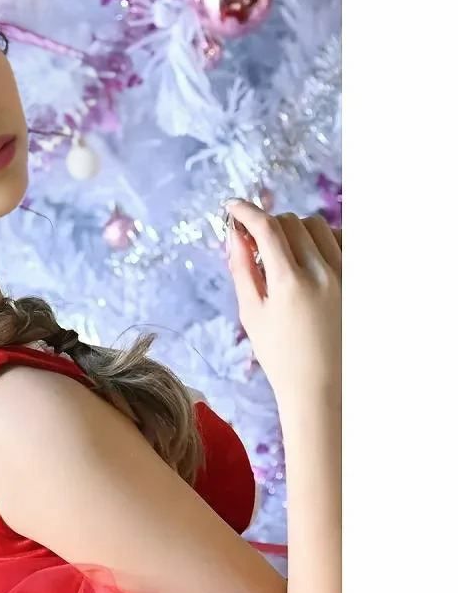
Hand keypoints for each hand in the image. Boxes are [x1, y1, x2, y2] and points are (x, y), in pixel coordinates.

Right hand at [223, 200, 340, 406]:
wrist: (322, 386)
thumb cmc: (280, 356)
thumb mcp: (252, 313)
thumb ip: (242, 268)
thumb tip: (235, 233)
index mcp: (290, 285)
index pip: (267, 228)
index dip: (246, 211)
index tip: (233, 207)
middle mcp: (324, 274)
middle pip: (291, 222)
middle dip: (269, 225)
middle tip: (255, 242)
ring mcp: (347, 276)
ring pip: (319, 226)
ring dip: (296, 230)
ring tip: (285, 255)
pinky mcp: (359, 280)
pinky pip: (342, 240)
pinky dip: (323, 239)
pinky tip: (311, 258)